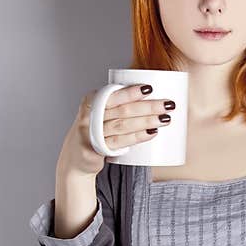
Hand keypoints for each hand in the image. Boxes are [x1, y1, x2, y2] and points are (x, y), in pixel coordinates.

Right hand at [56, 83, 174, 178]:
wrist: (76, 157)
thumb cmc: (95, 131)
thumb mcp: (101, 113)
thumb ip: (119, 104)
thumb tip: (153, 95)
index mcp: (91, 101)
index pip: (113, 94)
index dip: (131, 92)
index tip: (150, 88)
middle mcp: (89, 116)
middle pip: (123, 110)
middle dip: (148, 107)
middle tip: (168, 104)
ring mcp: (91, 133)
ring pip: (124, 125)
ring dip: (147, 121)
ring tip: (165, 118)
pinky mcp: (95, 149)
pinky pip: (120, 142)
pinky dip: (138, 137)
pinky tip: (152, 133)